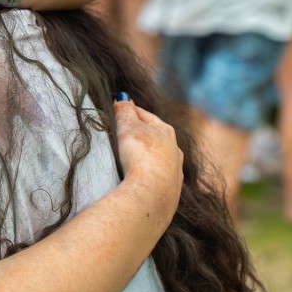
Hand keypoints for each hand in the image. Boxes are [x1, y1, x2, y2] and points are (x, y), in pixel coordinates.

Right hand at [113, 97, 182, 214]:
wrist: (152, 193)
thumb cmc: (141, 156)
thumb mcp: (128, 127)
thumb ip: (124, 111)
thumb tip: (123, 98)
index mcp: (166, 131)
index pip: (144, 115)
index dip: (129, 111)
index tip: (117, 109)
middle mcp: (174, 150)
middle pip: (154, 136)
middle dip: (140, 133)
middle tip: (123, 132)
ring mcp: (174, 171)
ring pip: (158, 158)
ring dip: (146, 155)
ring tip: (131, 157)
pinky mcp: (170, 191)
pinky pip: (157, 177)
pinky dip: (148, 174)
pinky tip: (141, 178)